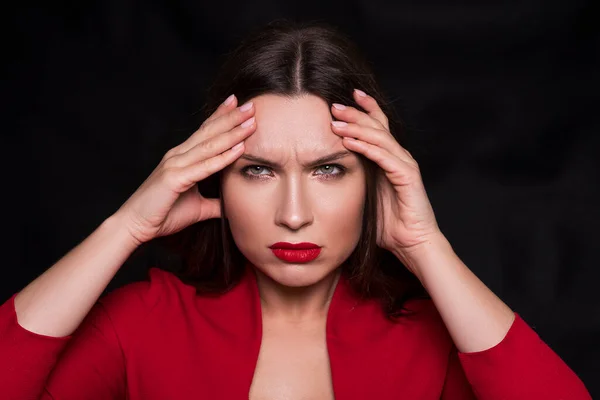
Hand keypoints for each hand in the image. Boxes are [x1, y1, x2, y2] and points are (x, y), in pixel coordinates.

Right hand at [114, 94, 255, 245]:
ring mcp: (175, 165)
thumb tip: (231, 205)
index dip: (222, 117)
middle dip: (231, 117)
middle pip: (209, 132)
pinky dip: (223, 157)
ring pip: (210, 145)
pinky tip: (239, 148)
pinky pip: (204, 167)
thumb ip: (214, 203)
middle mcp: (178, 156)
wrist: (135, 226)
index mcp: (181, 158)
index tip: (239, 104)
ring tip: (251, 121)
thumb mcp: (197, 207)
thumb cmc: (162, 214)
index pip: (205, 132)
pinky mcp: (174, 178)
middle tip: (251, 105)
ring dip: (232, 132)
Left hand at [330, 89, 441, 273]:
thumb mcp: (365, 197)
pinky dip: (365, 147)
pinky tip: (349, 141)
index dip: (364, 110)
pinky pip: (383, 157)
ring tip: (336, 120)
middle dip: (355, 113)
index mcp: (389, 159)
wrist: (413, 244)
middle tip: (334, 104)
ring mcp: (404, 165)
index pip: (377, 127)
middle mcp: (399, 157)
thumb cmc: (390, 225)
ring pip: (379, 137)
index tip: (344, 98)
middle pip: (377, 126)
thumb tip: (328, 175)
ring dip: (356, 127)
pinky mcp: (407, 177)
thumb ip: (354, 182)